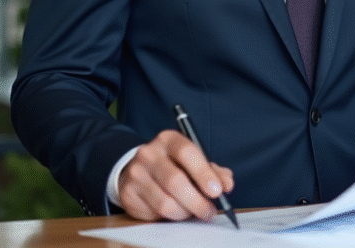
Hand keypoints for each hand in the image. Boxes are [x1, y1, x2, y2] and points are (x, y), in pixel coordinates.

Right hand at [117, 129, 234, 220]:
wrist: (136, 170)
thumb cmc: (172, 165)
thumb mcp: (193, 161)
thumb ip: (213, 171)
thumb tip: (227, 184)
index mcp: (169, 139)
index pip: (187, 153)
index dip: (204, 173)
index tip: (217, 191)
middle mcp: (149, 153)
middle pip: (176, 181)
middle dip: (197, 201)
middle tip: (209, 211)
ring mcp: (136, 173)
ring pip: (165, 202)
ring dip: (184, 212)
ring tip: (192, 211)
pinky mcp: (128, 193)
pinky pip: (153, 212)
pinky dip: (169, 216)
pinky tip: (173, 209)